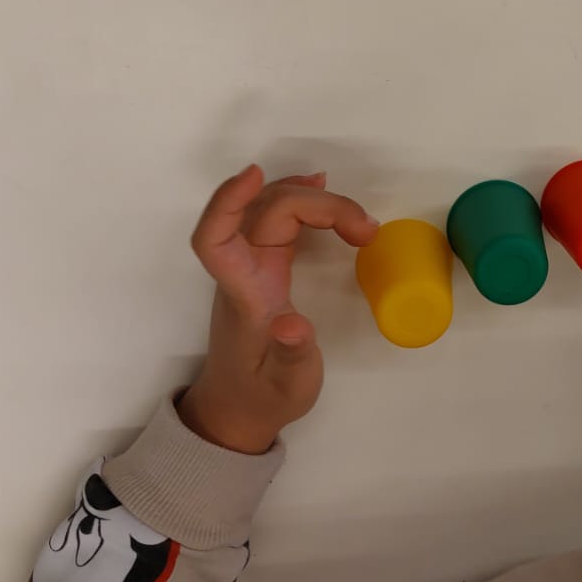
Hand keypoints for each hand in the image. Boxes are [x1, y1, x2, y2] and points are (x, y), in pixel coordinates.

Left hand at [177, 166, 378, 453]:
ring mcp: (252, 265)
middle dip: (316, 204)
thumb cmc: (262, 397)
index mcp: (244, 295)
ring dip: (312, 198)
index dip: (227, 202)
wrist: (238, 408)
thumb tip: (292, 325)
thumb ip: (293, 356)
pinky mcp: (264, 266)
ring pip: (270, 208)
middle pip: (264, 212)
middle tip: (366, 231)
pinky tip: (321, 191)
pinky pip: (276, 218)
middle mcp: (243, 271)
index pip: (215, 239)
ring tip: (358, 219)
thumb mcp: (288, 387)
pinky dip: (300, 199)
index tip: (254, 173)